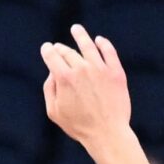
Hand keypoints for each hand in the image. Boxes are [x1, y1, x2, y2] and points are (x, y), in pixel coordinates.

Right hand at [40, 23, 131, 144]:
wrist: (107, 134)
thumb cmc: (79, 126)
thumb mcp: (54, 111)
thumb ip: (50, 89)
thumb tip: (53, 72)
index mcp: (64, 78)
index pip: (52, 56)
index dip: (47, 50)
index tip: (47, 48)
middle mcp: (82, 69)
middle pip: (68, 51)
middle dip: (61, 48)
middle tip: (59, 48)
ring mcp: (100, 69)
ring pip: (88, 45)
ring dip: (80, 34)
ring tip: (76, 29)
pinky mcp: (116, 72)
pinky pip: (109, 52)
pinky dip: (103, 44)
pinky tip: (99, 40)